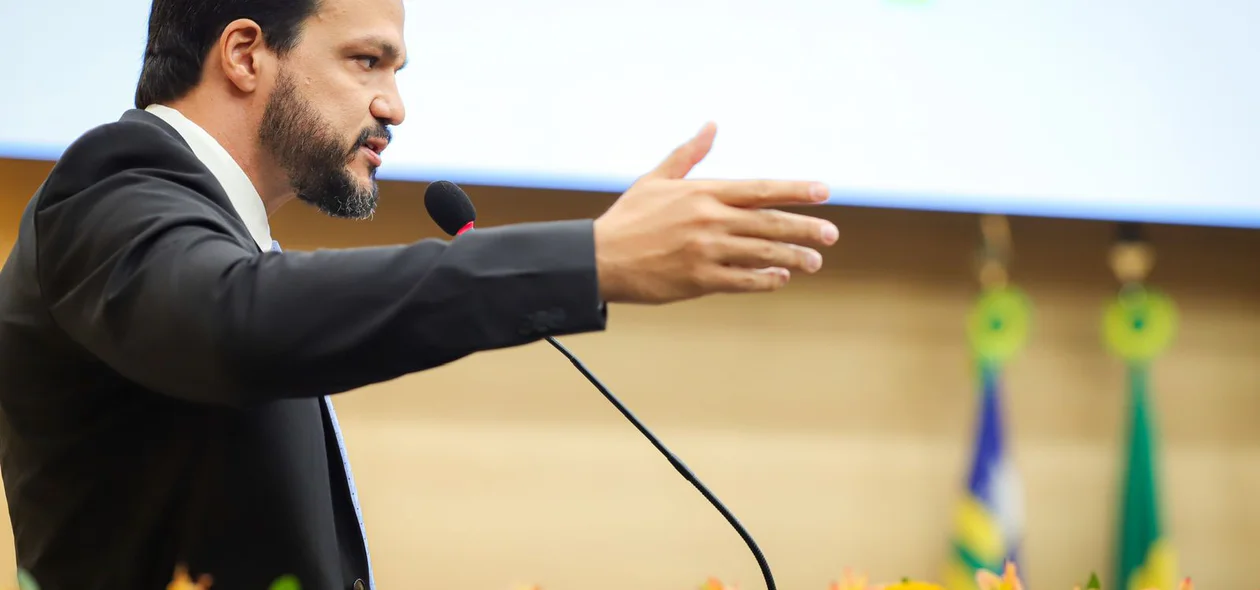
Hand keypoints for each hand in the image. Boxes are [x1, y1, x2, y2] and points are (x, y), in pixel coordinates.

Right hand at [593, 122, 838, 303]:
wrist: (599, 258)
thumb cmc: (628, 218)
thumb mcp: (656, 180)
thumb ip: (689, 154)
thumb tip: (711, 126)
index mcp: (703, 193)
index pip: (760, 189)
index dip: (795, 190)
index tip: (824, 192)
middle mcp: (709, 220)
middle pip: (769, 222)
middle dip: (805, 228)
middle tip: (831, 234)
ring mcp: (706, 251)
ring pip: (762, 253)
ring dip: (793, 256)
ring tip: (815, 261)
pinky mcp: (698, 280)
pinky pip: (742, 280)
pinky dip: (765, 280)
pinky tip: (781, 278)